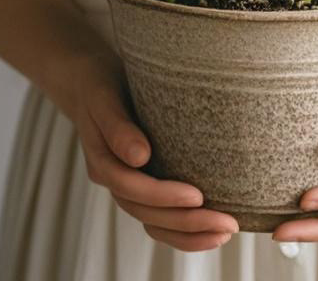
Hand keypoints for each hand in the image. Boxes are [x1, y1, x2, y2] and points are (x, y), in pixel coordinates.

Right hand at [66, 46, 238, 251]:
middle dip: (186, 223)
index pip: (132, 188)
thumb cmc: (101, 85)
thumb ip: (118, 126)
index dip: (164, 196)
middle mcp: (113, 179)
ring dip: (188, 233)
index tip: (198, 196)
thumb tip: (140, 157)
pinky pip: (158, 216)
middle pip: (147, 213)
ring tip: (224, 232)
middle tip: (227, 224)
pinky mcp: (140, 183)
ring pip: (154, 222)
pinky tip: (209, 228)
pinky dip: (181, 228)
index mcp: (102, 161)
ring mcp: (126, 185)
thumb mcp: (104, 98)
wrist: (90, 82)